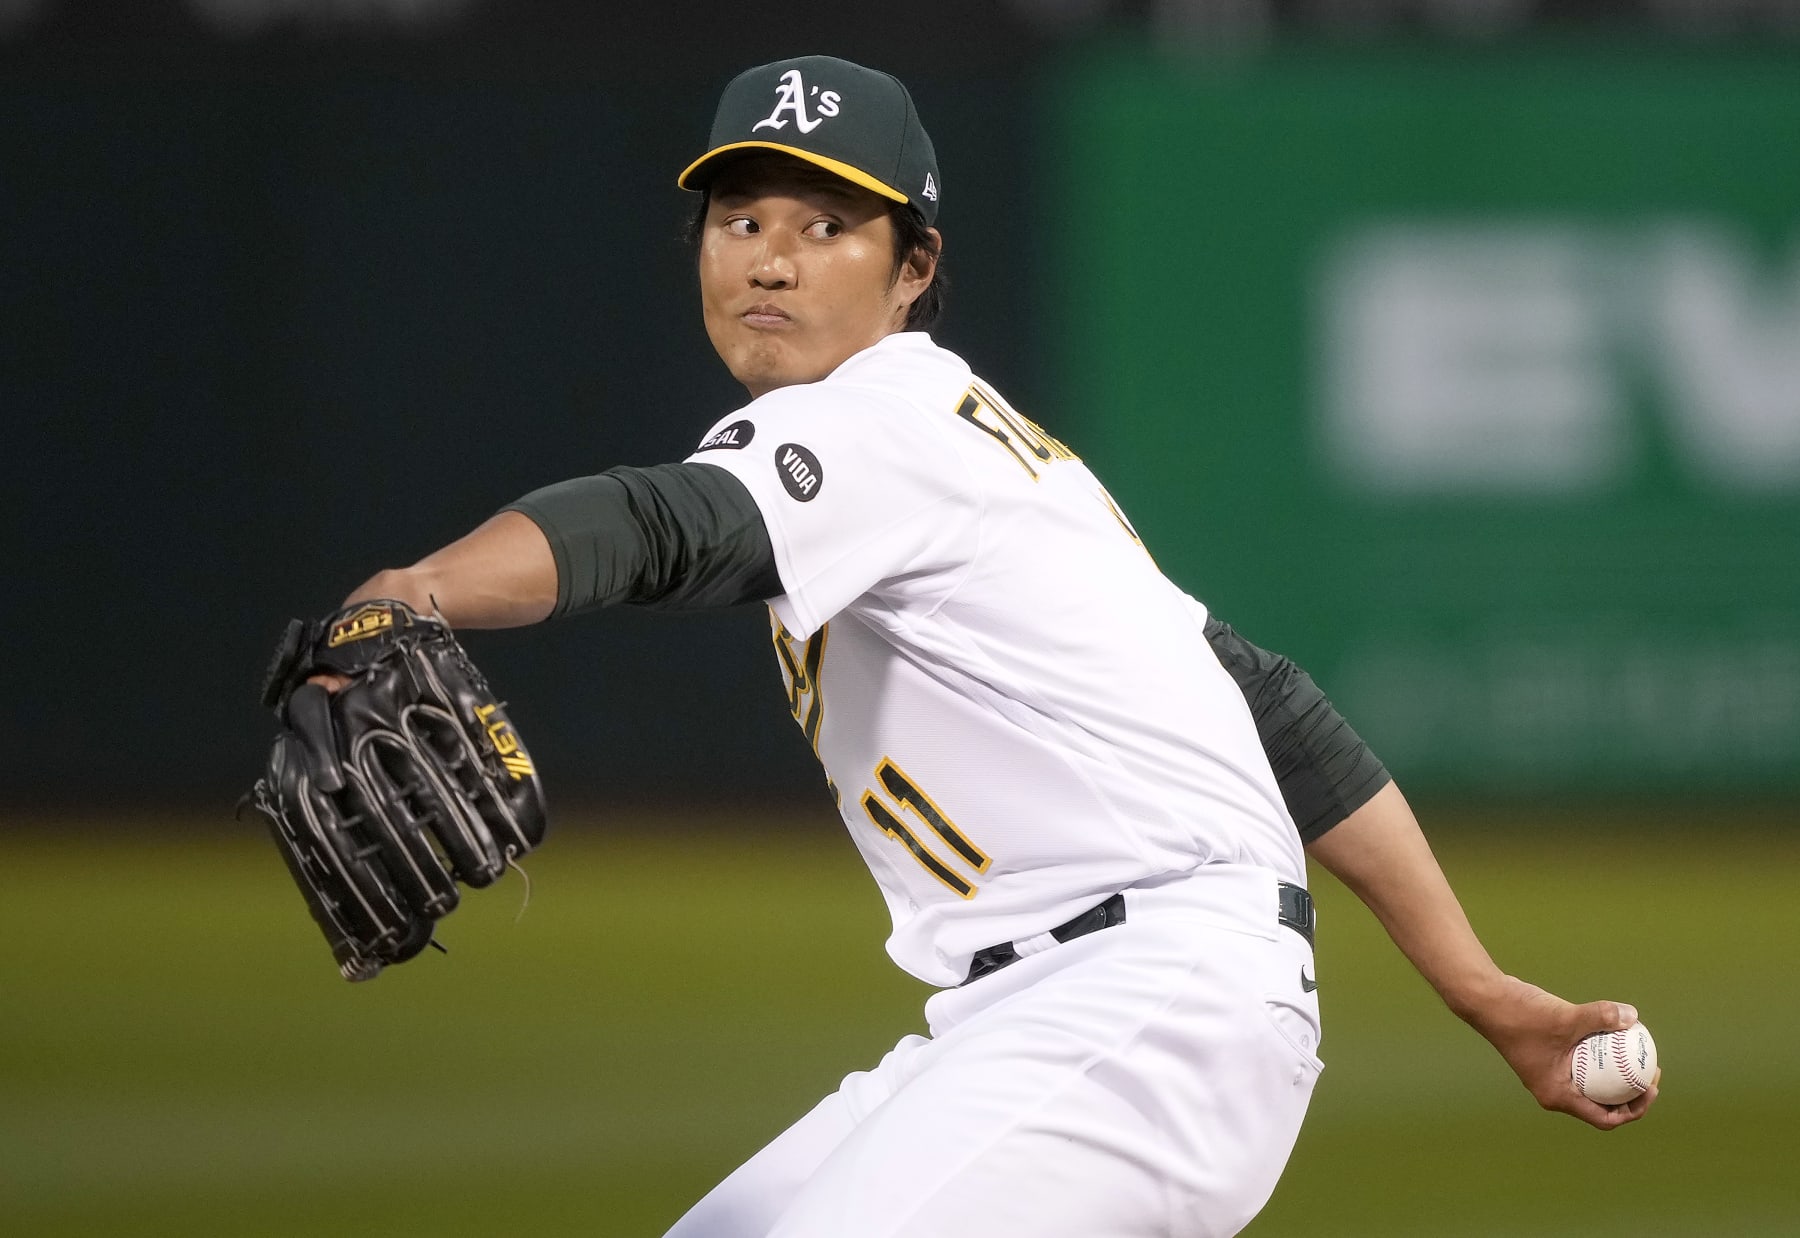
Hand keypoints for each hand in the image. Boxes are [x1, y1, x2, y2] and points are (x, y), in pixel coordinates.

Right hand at [1464, 976, 1658, 1129]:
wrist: (1485, 1000)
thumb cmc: (1519, 1015)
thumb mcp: (1563, 1017)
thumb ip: (1599, 1016)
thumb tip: (1632, 1016)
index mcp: (1558, 1095)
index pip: (1605, 1118)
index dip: (1634, 1109)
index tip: (1650, 1088)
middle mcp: (1555, 1090)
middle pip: (1602, 1104)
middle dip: (1630, 1092)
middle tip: (1650, 1071)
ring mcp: (1551, 1074)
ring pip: (1593, 1084)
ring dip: (1616, 1074)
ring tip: (1637, 1055)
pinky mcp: (1550, 1057)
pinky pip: (1583, 1065)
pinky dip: (1600, 1057)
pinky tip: (1612, 1035)